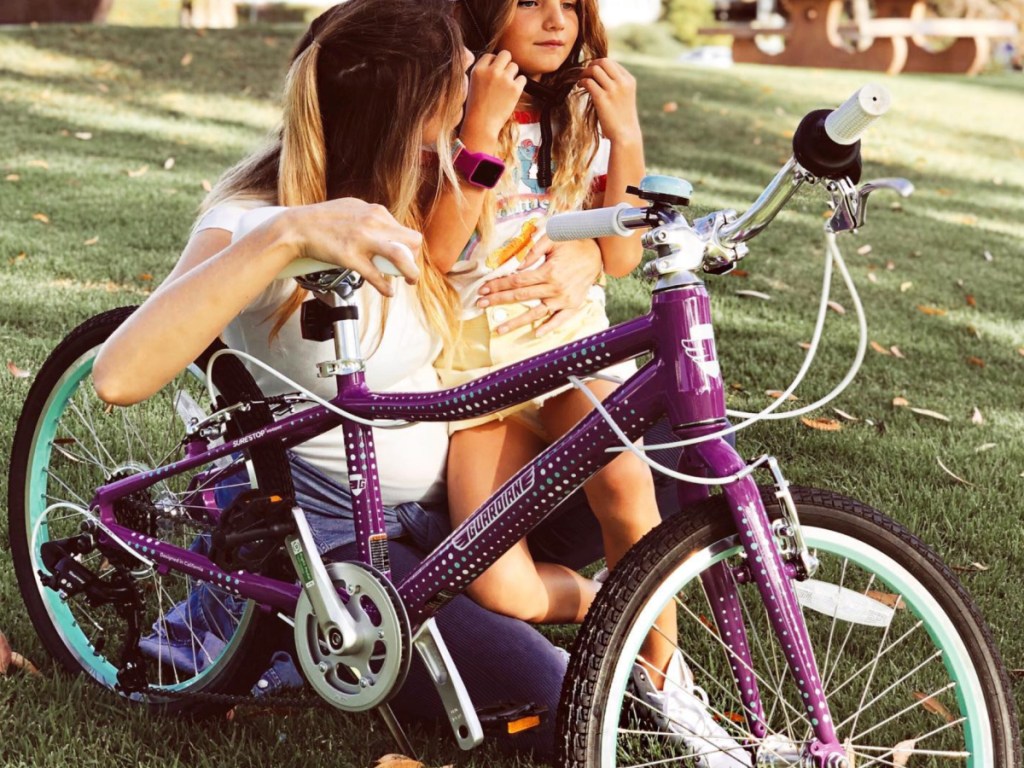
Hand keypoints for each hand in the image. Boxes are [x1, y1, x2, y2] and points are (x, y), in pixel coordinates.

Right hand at [285, 198, 421, 295]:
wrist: (297, 227)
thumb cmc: (323, 219)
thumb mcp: (354, 208)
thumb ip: (372, 218)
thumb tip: (387, 229)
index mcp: (376, 211)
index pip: (406, 231)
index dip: (410, 248)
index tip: (406, 258)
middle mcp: (372, 222)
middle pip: (411, 241)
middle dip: (415, 259)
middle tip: (409, 271)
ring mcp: (362, 240)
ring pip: (399, 256)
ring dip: (410, 272)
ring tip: (409, 281)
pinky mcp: (350, 256)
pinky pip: (375, 275)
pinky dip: (385, 286)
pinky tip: (388, 291)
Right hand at [461, 51, 526, 141]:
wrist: (481, 124)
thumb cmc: (476, 109)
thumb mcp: (472, 84)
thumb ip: (483, 72)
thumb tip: (495, 64)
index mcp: (478, 69)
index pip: (491, 55)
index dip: (494, 63)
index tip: (494, 73)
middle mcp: (492, 71)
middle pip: (505, 54)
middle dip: (506, 63)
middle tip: (504, 76)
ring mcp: (504, 79)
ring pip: (515, 66)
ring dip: (513, 75)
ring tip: (506, 88)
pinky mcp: (515, 89)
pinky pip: (523, 79)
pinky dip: (519, 85)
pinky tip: (511, 94)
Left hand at [477, 236, 601, 335]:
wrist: (598, 253)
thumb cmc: (572, 242)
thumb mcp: (553, 238)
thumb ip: (534, 250)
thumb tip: (516, 264)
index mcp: (549, 271)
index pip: (517, 281)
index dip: (499, 285)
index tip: (484, 289)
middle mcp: (555, 288)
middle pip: (521, 297)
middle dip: (499, 300)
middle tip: (481, 305)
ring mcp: (564, 299)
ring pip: (536, 313)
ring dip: (516, 322)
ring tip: (499, 329)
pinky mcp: (573, 305)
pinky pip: (560, 320)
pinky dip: (549, 328)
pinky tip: (536, 333)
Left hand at [579, 59, 641, 144]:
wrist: (625, 135)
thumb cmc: (622, 118)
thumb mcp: (625, 97)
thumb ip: (617, 84)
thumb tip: (600, 74)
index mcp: (629, 80)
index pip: (612, 63)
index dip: (599, 65)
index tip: (592, 72)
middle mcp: (622, 82)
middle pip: (603, 62)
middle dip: (591, 65)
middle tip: (585, 74)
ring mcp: (613, 90)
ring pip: (594, 69)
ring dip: (584, 73)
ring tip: (581, 80)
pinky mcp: (602, 98)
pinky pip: (588, 82)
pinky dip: (581, 82)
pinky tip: (580, 86)